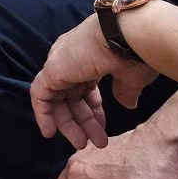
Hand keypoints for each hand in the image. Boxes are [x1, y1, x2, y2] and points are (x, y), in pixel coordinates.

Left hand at [32, 14, 159, 149]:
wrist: (131, 34)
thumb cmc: (137, 51)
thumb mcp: (131, 76)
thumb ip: (124, 90)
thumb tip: (127, 104)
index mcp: (90, 57)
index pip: (84, 86)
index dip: (92, 108)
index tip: (102, 127)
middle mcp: (72, 59)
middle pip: (71, 95)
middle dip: (83, 121)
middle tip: (95, 142)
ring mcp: (61, 64)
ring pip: (58, 99)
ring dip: (70, 124)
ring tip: (84, 144)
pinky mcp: (52, 70)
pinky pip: (40, 95)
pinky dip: (43, 113)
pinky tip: (51, 132)